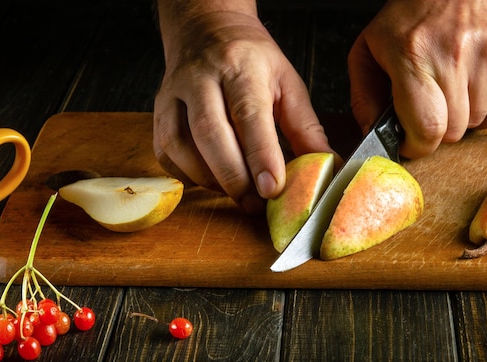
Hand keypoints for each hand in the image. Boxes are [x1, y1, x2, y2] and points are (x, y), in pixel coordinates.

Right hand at [153, 9, 333, 213]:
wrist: (206, 30)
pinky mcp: (159, 112)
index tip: (273, 189)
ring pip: (181, 146)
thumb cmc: (251, 60)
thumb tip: (327, 167)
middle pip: (210, 133)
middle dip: (234, 177)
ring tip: (237, 194)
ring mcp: (173, 94)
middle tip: (255, 204)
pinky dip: (189, 176)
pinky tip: (211, 180)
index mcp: (241, 66)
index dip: (260, 155)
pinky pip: (166, 153)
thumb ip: (306, 128)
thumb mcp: (288, 83)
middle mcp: (201, 77)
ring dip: (211, 180)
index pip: (249, 114)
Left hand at [348, 0, 486, 158]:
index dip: (417, 146)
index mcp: (413, 57)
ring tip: (450, 91)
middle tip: (429, 108)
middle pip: (453, 131)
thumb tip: (370, 132)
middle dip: (437, 130)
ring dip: (462, 118)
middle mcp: (454, 56)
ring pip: (477, 123)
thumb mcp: (368, 51)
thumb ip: (363, 96)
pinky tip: (472, 91)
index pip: (427, 127)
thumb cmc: (410, 16)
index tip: (410, 142)